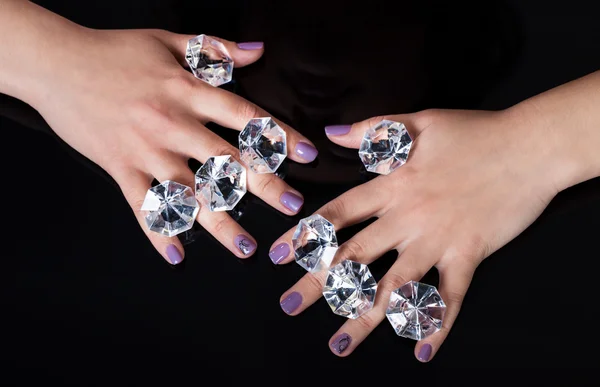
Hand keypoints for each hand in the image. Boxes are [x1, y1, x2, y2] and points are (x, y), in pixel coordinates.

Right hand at [28, 27, 317, 264]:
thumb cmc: (115, 50)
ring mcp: (146, 150)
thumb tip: (257, 51)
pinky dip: (159, 232)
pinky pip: (143, 206)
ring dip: (221, 222)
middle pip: (227, 160)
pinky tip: (177, 256)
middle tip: (292, 208)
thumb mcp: (168, 39)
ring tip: (247, 248)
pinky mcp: (119, 168)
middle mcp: (173, 123)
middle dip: (264, 186)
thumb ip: (214, 47)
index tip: (307, 157)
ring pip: (190, 192)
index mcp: (189, 90)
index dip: (279, 136)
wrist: (57, 63)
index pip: (246, 117)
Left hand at [270, 108, 560, 360]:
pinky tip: (422, 349)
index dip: (306, 235)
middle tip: (289, 305)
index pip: (338, 214)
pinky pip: (450, 296)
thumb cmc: (475, 132)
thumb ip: (373, 130)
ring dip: (365, 316)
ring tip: (339, 343)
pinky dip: (436, 322)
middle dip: (319, 282)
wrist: (530, 146)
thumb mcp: (419, 122)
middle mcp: (407, 218)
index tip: (278, 256)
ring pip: (393, 285)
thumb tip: (332, 134)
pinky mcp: (469, 254)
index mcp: (392, 186)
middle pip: (353, 255)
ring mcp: (437, 240)